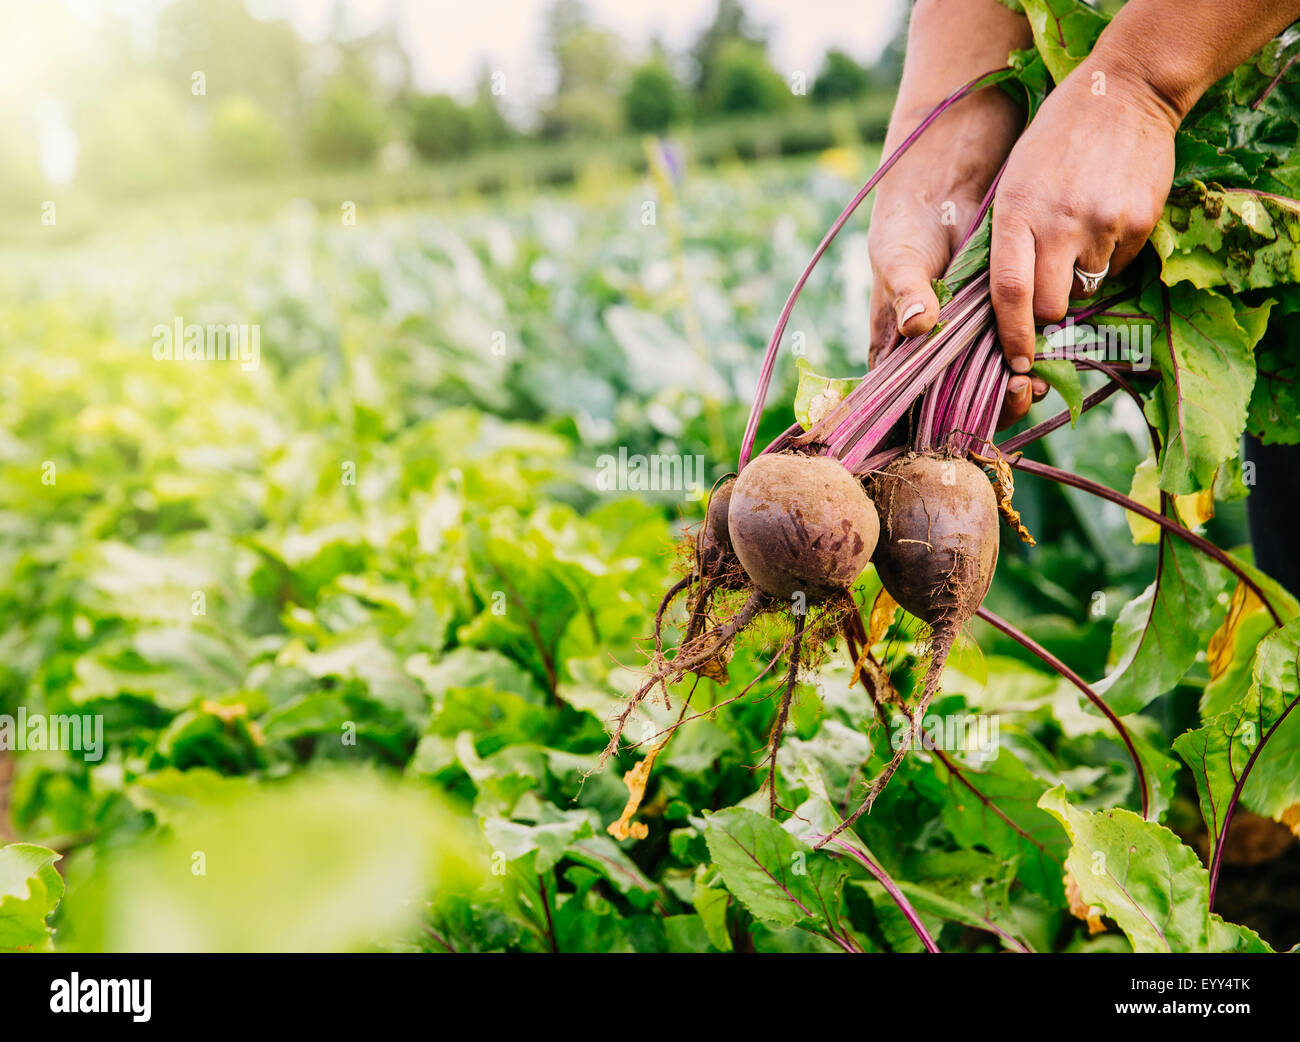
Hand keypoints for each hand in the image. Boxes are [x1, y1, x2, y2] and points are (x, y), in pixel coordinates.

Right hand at [868, 86, 1056, 426]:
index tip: (970, 416)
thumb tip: (918, 325)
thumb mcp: (899, 253)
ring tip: (1036, 383)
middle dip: (991, 405)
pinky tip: (1053, 360)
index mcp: (899, 343)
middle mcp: (935, 347)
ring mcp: (970, 332)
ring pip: (992, 378)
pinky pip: (1018, 346)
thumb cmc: (907, 218)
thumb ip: (906, 290)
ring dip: (1016, 388)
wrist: (950, 173)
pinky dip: (1034, 356)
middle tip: (1019, 394)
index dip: (939, 417)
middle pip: (959, 397)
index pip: (912, 398)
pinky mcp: (1003, 312)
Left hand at [990, 58, 1178, 425]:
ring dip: (1077, 281)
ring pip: (1085, 290)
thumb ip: (1007, 239)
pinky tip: (1103, 221)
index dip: (1011, 336)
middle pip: (1050, 307)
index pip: (1009, 293)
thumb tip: (1001, 305)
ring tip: (1075, 239)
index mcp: (1016, 212)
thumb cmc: (1055, 141)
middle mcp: (1058, 222)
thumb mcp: (1013, 182)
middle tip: (1045, 298)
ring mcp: (1103, 223)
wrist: (1126, 91)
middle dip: (1045, 315)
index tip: (1014, 363)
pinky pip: (1117, 267)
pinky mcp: (1140, 221)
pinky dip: (1107, 259)